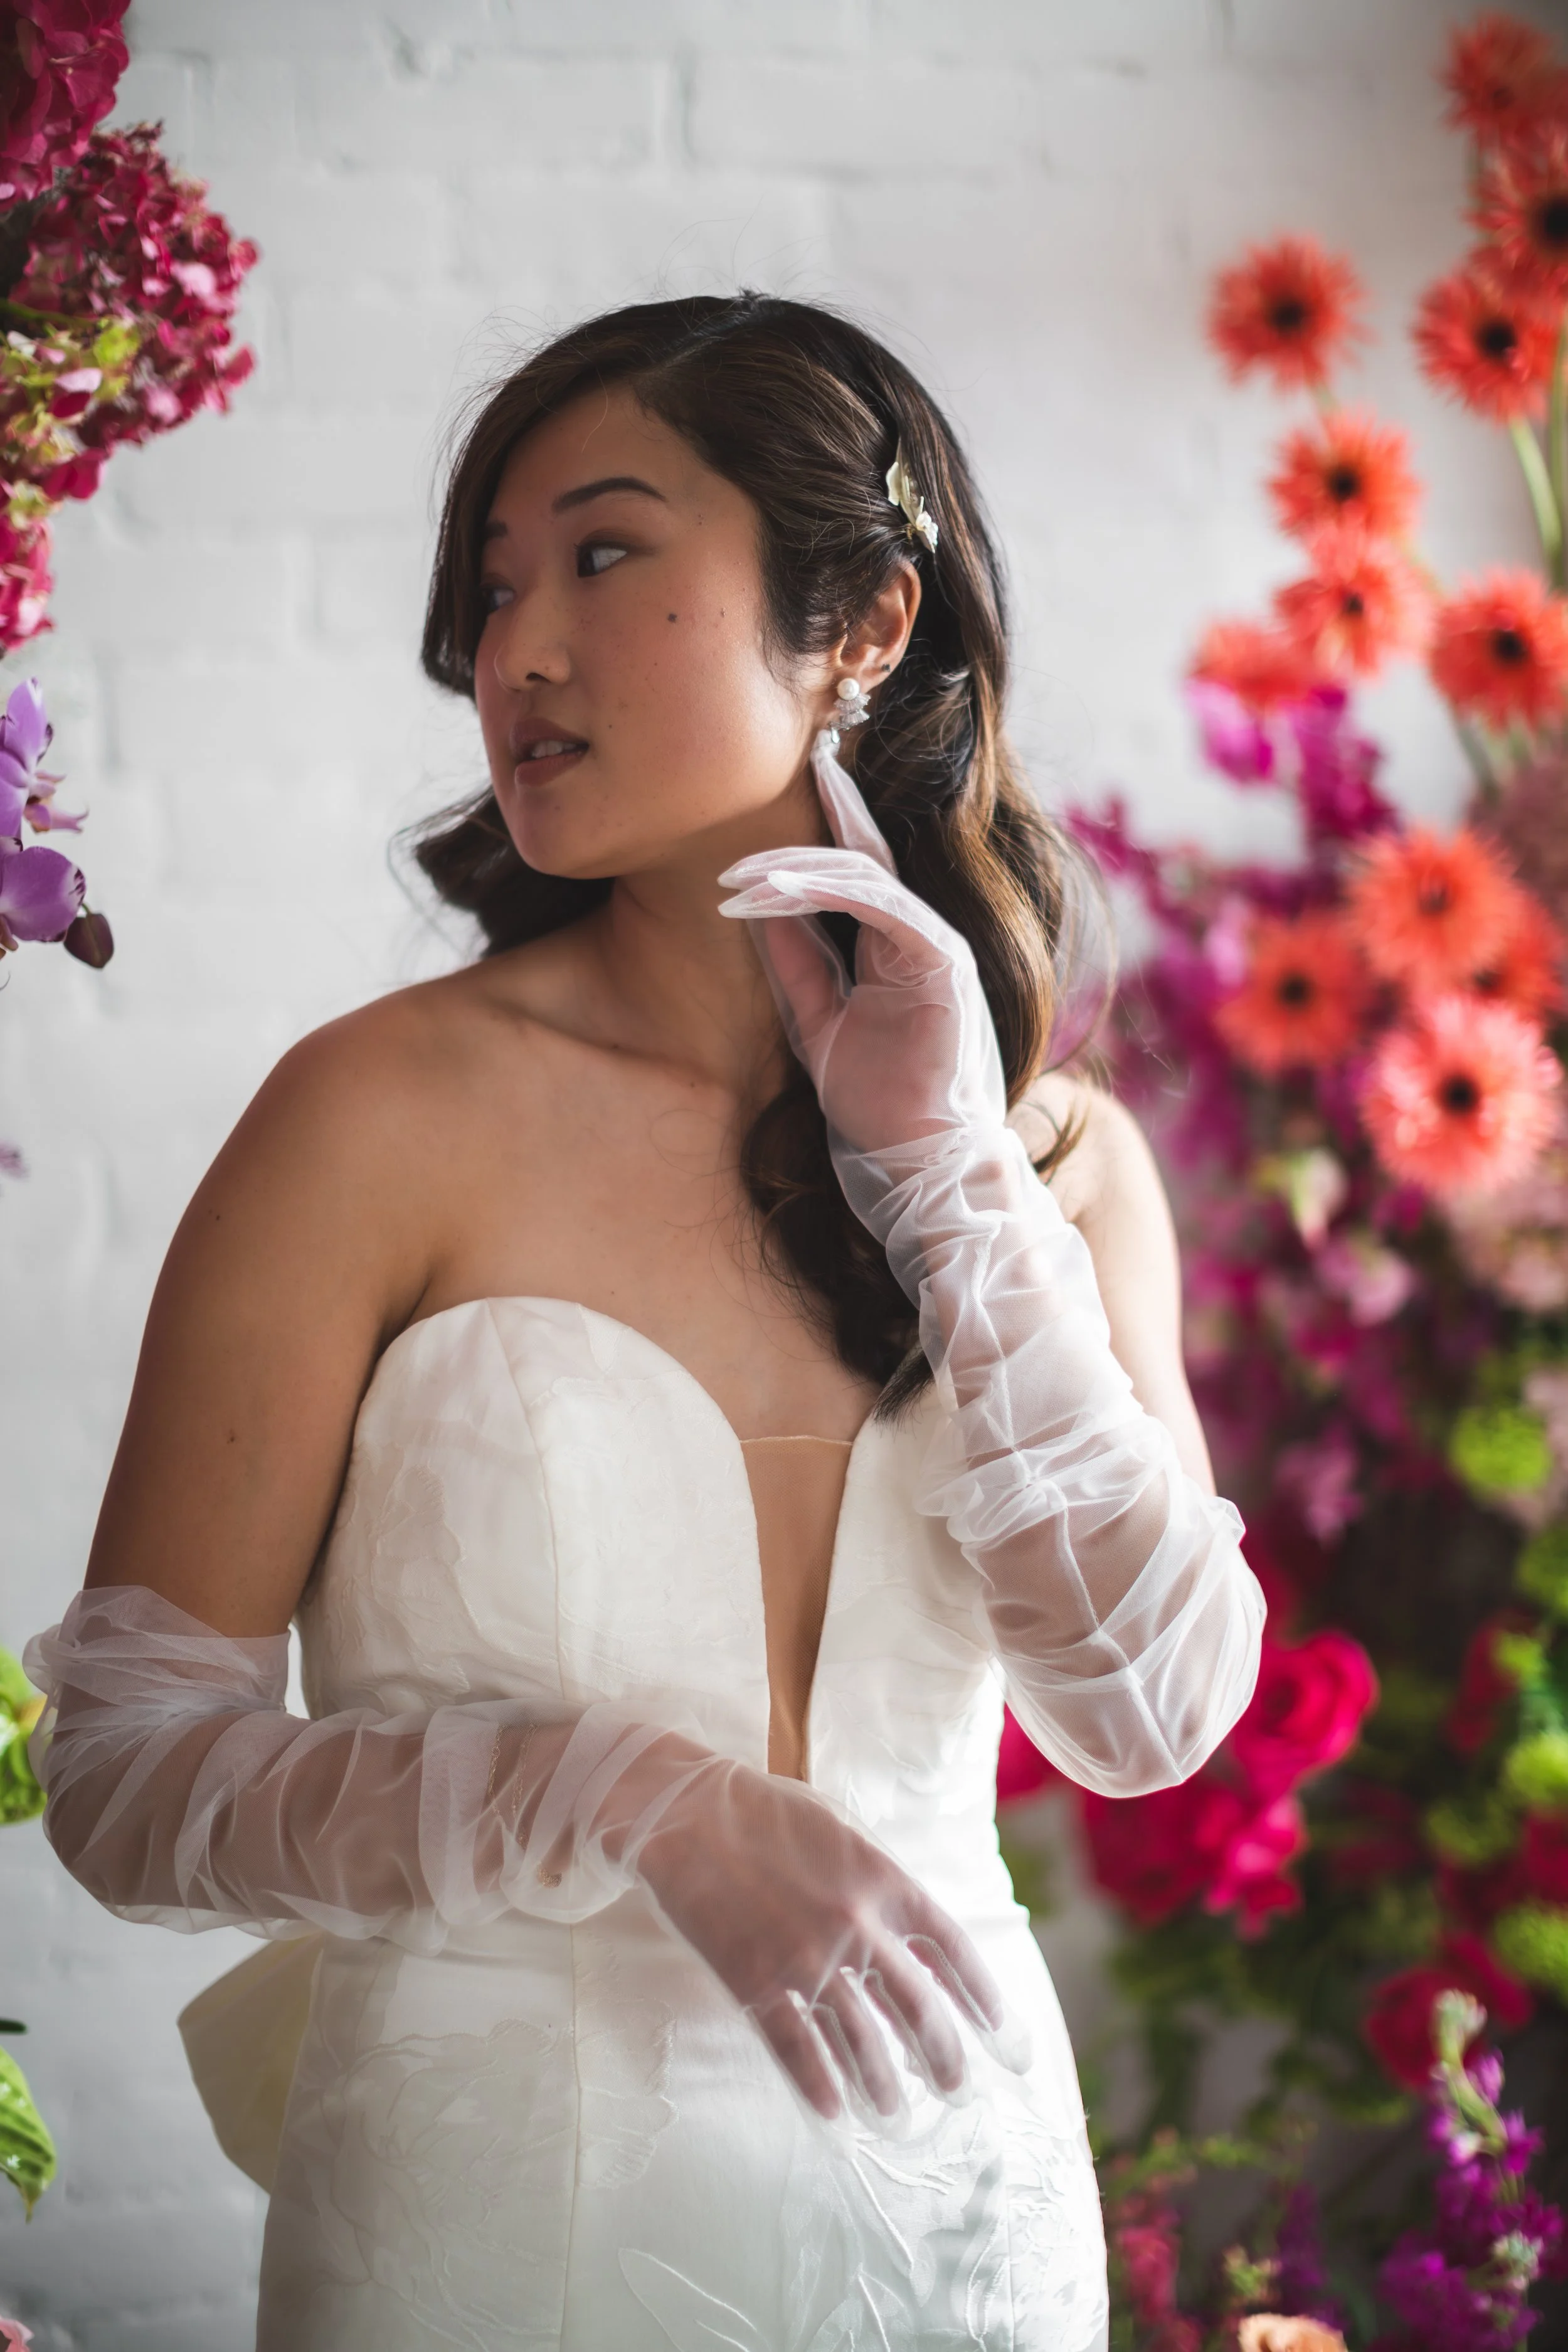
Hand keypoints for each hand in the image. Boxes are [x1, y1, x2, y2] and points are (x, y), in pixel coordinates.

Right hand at [633, 1755, 1025, 2121]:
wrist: (689, 1812)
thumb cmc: (769, 1815)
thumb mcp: (845, 1834)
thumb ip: (883, 1883)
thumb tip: (914, 1938)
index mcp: (886, 1881)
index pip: (953, 1951)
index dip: (984, 2000)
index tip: (1005, 2040)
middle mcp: (858, 1925)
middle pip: (918, 2008)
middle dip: (945, 2058)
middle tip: (959, 2094)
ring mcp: (806, 1959)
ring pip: (860, 2042)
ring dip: (883, 2086)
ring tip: (896, 2116)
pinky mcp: (756, 1983)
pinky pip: (796, 2049)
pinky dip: (818, 2087)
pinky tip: (833, 2114)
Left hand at [717, 737, 1006, 1163]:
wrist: (919, 1160)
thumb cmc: (878, 1103)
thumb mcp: (820, 1021)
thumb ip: (799, 964)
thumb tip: (765, 907)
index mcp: (897, 948)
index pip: (862, 871)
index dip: (831, 823)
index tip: (799, 782)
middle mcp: (921, 936)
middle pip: (866, 857)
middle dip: (813, 825)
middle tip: (742, 838)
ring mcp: (937, 945)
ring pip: (867, 876)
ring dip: (796, 869)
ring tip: (739, 879)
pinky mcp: (942, 963)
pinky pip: (882, 907)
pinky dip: (828, 892)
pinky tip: (778, 891)